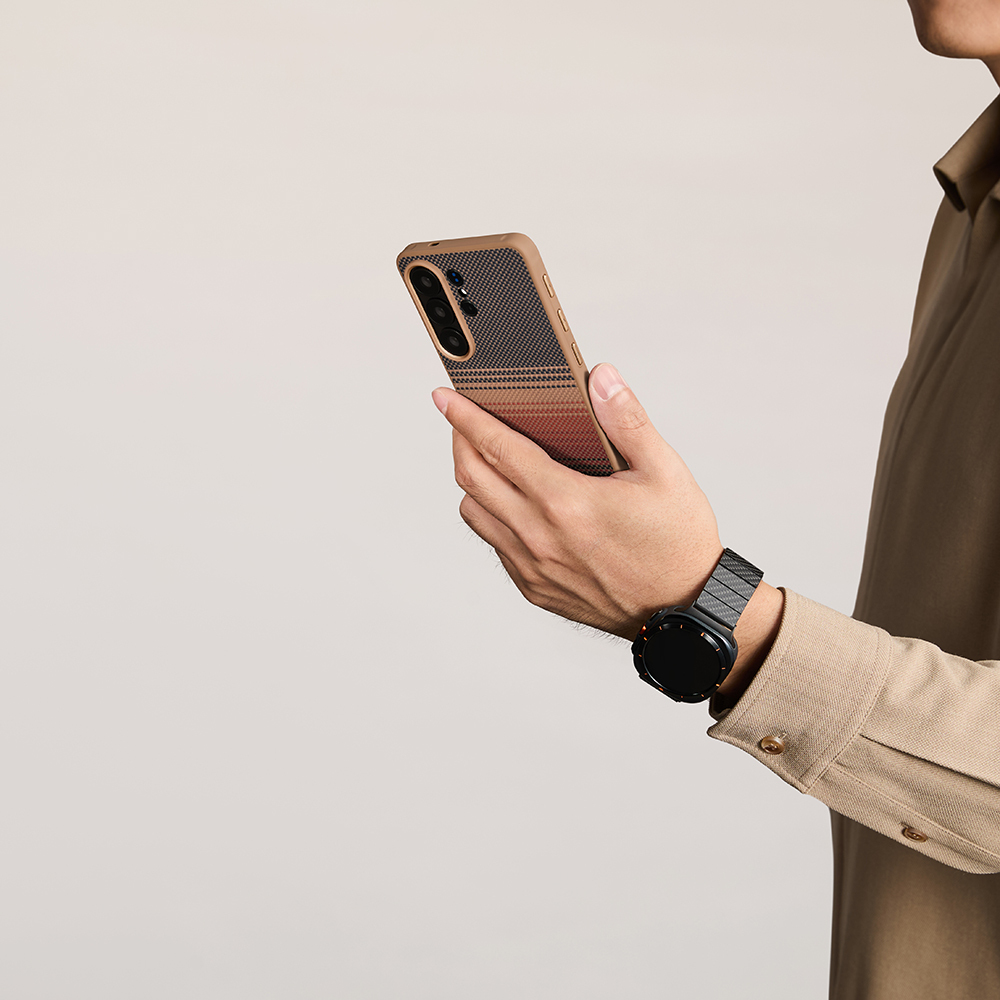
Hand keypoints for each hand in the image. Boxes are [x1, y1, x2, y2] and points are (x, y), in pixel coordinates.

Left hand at [433, 363, 782, 689]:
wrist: (684, 612)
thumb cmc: (678, 543)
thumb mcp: (665, 472)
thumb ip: (628, 421)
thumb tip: (601, 377)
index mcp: (565, 501)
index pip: (497, 447)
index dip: (465, 416)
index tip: (444, 397)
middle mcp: (538, 536)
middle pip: (471, 477)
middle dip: (460, 440)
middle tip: (463, 420)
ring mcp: (532, 567)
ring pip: (474, 512)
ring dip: (473, 480)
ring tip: (489, 459)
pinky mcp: (534, 588)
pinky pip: (494, 543)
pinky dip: (492, 515)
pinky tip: (514, 502)